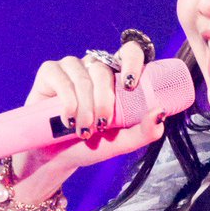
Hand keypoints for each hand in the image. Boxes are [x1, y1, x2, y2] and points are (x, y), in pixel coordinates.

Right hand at [9, 44, 163, 194]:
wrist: (56, 158)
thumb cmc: (89, 147)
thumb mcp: (120, 143)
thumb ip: (143, 131)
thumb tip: (160, 112)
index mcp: (115, 78)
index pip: (129, 52)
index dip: (132, 61)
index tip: (130, 85)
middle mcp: (94, 67)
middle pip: (103, 70)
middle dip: (104, 101)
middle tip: (100, 126)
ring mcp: (71, 67)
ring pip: (84, 77)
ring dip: (85, 108)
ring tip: (83, 131)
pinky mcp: (50, 72)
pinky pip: (61, 79)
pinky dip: (68, 102)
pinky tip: (68, 119)